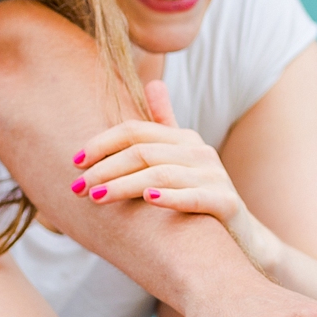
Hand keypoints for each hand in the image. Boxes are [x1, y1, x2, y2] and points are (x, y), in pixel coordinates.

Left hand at [72, 79, 249, 224]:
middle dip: (105, 169)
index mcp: (183, 139)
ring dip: (124, 185)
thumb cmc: (200, 195)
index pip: (135, 130)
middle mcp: (199, 152)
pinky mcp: (226, 203)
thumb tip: (153, 82)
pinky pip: (194, 197)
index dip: (102, 144)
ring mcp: (214, 176)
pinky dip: (170, 198)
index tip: (75, 162)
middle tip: (78, 188)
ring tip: (97, 198)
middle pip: (143, 152)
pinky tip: (148, 201)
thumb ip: (166, 123)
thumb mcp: (183, 157)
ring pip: (161, 174)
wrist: (241, 234)